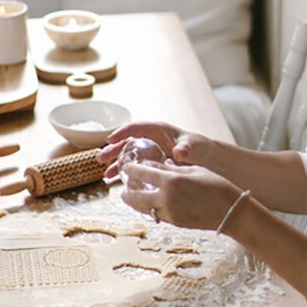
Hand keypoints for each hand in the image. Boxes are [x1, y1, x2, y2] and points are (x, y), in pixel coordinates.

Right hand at [97, 121, 216, 177]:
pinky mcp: (149, 161)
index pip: (136, 127)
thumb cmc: (199, 147)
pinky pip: (133, 164)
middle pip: (127, 141)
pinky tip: (116, 180)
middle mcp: (150, 138)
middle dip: (113, 149)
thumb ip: (186, 148)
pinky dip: (124, 171)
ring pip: (127, 154)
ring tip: (106, 174)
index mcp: (158, 129)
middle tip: (101, 158)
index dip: (122, 131)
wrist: (205, 159)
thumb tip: (179, 152)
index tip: (110, 138)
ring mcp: (149, 149)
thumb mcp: (193, 146)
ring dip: (116, 163)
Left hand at [119, 161, 243, 230]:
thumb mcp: (195, 171)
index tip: (126, 167)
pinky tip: (153, 205)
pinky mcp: (173, 222)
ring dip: (135, 203)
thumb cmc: (217, 186)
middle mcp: (165, 197)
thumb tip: (161, 164)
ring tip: (133, 199)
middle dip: (127, 192)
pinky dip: (151, 209)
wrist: (230, 210)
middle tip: (124, 189)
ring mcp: (168, 212)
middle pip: (135, 197)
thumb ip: (174, 168)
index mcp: (170, 180)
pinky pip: (156, 215)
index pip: (142, 174)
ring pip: (143, 209)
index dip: (130, 170)